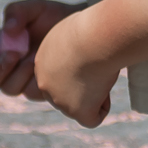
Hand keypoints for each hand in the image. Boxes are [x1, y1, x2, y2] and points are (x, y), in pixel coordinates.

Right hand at [0, 0, 80, 98]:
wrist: (83, 29)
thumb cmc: (53, 17)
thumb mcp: (35, 8)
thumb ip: (17, 11)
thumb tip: (8, 30)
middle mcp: (6, 66)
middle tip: (13, 54)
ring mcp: (22, 80)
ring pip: (9, 88)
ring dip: (19, 74)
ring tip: (35, 59)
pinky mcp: (41, 89)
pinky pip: (31, 92)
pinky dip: (37, 80)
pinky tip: (49, 67)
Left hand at [29, 9, 119, 127]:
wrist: (96, 37)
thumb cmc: (91, 28)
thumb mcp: (74, 33)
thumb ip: (71, 49)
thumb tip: (79, 57)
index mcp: (42, 62)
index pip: (59, 78)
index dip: (78, 71)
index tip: (89, 56)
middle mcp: (45, 83)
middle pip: (67, 96)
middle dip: (83, 87)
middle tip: (96, 66)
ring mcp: (58, 100)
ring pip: (81, 107)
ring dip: (93, 94)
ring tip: (101, 72)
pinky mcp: (75, 111)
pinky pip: (92, 119)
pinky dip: (103, 106)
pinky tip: (104, 86)